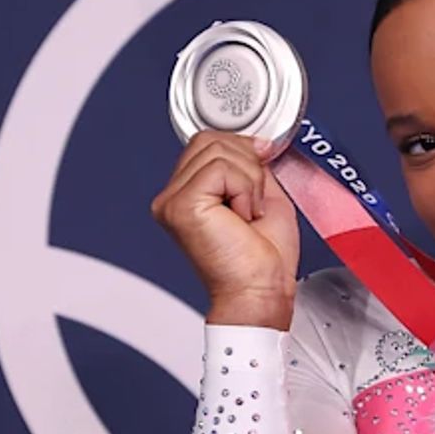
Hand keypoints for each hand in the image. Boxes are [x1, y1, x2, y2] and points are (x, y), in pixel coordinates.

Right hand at [150, 131, 301, 328]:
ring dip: (249, 181)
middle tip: (254, 204)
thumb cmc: (262, 260)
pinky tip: (243, 217)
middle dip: (247, 165)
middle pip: (210, 140)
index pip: (207, 143)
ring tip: (249, 213)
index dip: (242, 150)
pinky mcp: (181, 206)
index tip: (261, 172)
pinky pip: (221, 169)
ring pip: (218, 151)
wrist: (260, 293)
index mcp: (187, 194)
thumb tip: (256, 140)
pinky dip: (245, 189)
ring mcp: (172, 201)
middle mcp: (172, 197)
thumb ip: (250, 165)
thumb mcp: (261, 195)